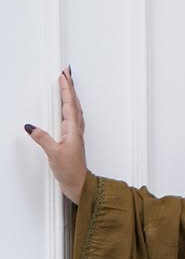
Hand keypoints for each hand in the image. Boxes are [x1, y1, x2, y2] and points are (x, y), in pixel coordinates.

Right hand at [25, 68, 86, 202]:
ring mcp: (75, 135)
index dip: (67, 90)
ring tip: (68, 84)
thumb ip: (43, 139)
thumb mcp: (54, 154)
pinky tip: (68, 108)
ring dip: (71, 96)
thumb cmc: (71, 172)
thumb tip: (31, 127)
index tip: (64, 76)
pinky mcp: (72, 140)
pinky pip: (73, 118)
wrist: (80, 185)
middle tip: (67, 73)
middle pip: (74, 104)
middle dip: (70, 88)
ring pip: (75, 110)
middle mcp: (76, 131)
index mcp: (73, 131)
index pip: (70, 105)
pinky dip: (70, 108)